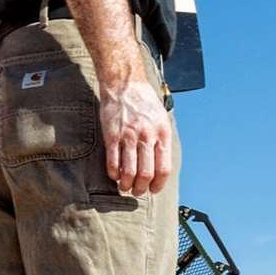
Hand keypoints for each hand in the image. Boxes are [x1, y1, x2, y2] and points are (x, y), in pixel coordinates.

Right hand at [99, 77, 175, 196]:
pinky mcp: (112, 135)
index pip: (163, 168)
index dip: (158, 184)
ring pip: (129, 172)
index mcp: (162, 133)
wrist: (124, 83)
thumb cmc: (144, 101)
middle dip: (142, 189)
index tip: (153, 189)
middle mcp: (147, 136)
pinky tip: (114, 175)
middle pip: (146, 174)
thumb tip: (161, 164)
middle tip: (137, 191)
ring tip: (125, 186)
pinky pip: (113, 161)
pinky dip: (113, 173)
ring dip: (127, 185)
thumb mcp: (161, 118)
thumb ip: (161, 140)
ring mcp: (128, 136)